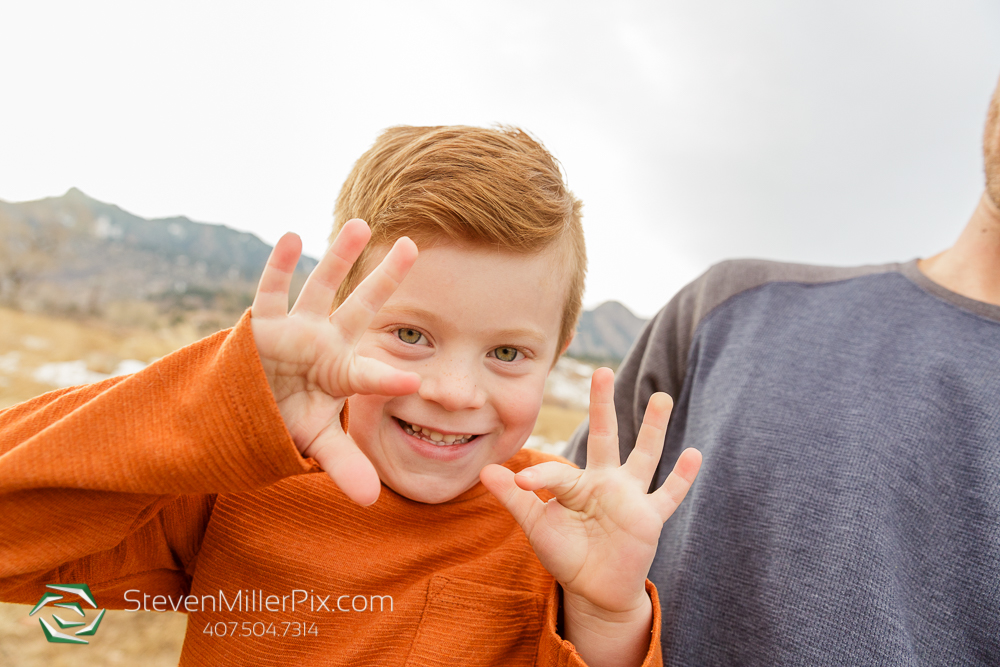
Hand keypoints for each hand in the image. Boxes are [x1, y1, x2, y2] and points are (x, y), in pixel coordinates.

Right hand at [250, 219, 420, 505]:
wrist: (244, 410)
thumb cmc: (288, 419)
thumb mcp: (316, 441)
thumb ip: (345, 463)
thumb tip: (373, 500)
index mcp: (343, 371)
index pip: (371, 373)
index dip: (389, 375)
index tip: (416, 380)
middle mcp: (325, 342)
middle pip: (361, 306)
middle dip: (386, 278)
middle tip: (413, 244)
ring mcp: (295, 330)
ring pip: (321, 286)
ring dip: (339, 256)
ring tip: (362, 223)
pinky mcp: (262, 325)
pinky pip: (271, 290)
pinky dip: (279, 265)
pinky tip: (294, 235)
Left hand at [481, 367, 700, 644]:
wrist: (596, 590)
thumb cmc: (568, 554)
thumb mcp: (537, 526)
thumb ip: (516, 498)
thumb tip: (484, 471)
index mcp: (577, 483)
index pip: (557, 471)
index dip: (538, 476)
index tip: (521, 483)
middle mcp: (606, 482)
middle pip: (605, 436)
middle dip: (602, 405)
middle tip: (601, 370)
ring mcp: (630, 497)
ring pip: (644, 455)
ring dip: (653, 427)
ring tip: (661, 397)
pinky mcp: (649, 518)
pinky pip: (669, 494)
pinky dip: (682, 477)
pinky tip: (694, 453)